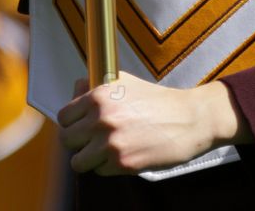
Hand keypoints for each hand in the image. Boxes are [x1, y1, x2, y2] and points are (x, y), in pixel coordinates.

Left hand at [56, 72, 243, 175]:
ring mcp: (110, 142)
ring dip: (91, 159)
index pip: (63, 117)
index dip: (72, 124)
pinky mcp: (122, 163)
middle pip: (67, 141)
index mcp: (99, 96)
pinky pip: (100, 172)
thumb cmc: (158, 102)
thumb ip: (96, 86)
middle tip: (95, 141)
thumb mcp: (126, 83)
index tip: (82, 127)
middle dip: (80, 142)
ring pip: (78, 161)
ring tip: (109, 151)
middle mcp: (101, 119)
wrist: (191, 119)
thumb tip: (74, 91)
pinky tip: (127, 154)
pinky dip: (110, 167)